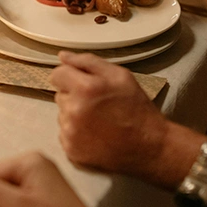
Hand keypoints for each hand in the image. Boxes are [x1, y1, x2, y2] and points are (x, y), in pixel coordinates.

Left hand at [51, 51, 167, 177]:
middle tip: (97, 103)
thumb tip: (62, 56)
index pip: (57, 74)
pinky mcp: (71, 151)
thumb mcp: (119, 75)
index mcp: (85, 88)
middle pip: (59, 95)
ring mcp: (70, 133)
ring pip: (62, 115)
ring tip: (98, 120)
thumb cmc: (136, 107)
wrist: (149, 146)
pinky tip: (95, 134)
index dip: (70, 76)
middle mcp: (73, 111)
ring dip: (74, 114)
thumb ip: (88, 62)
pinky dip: (76, 132)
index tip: (84, 83)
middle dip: (74, 95)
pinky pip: (65, 134)